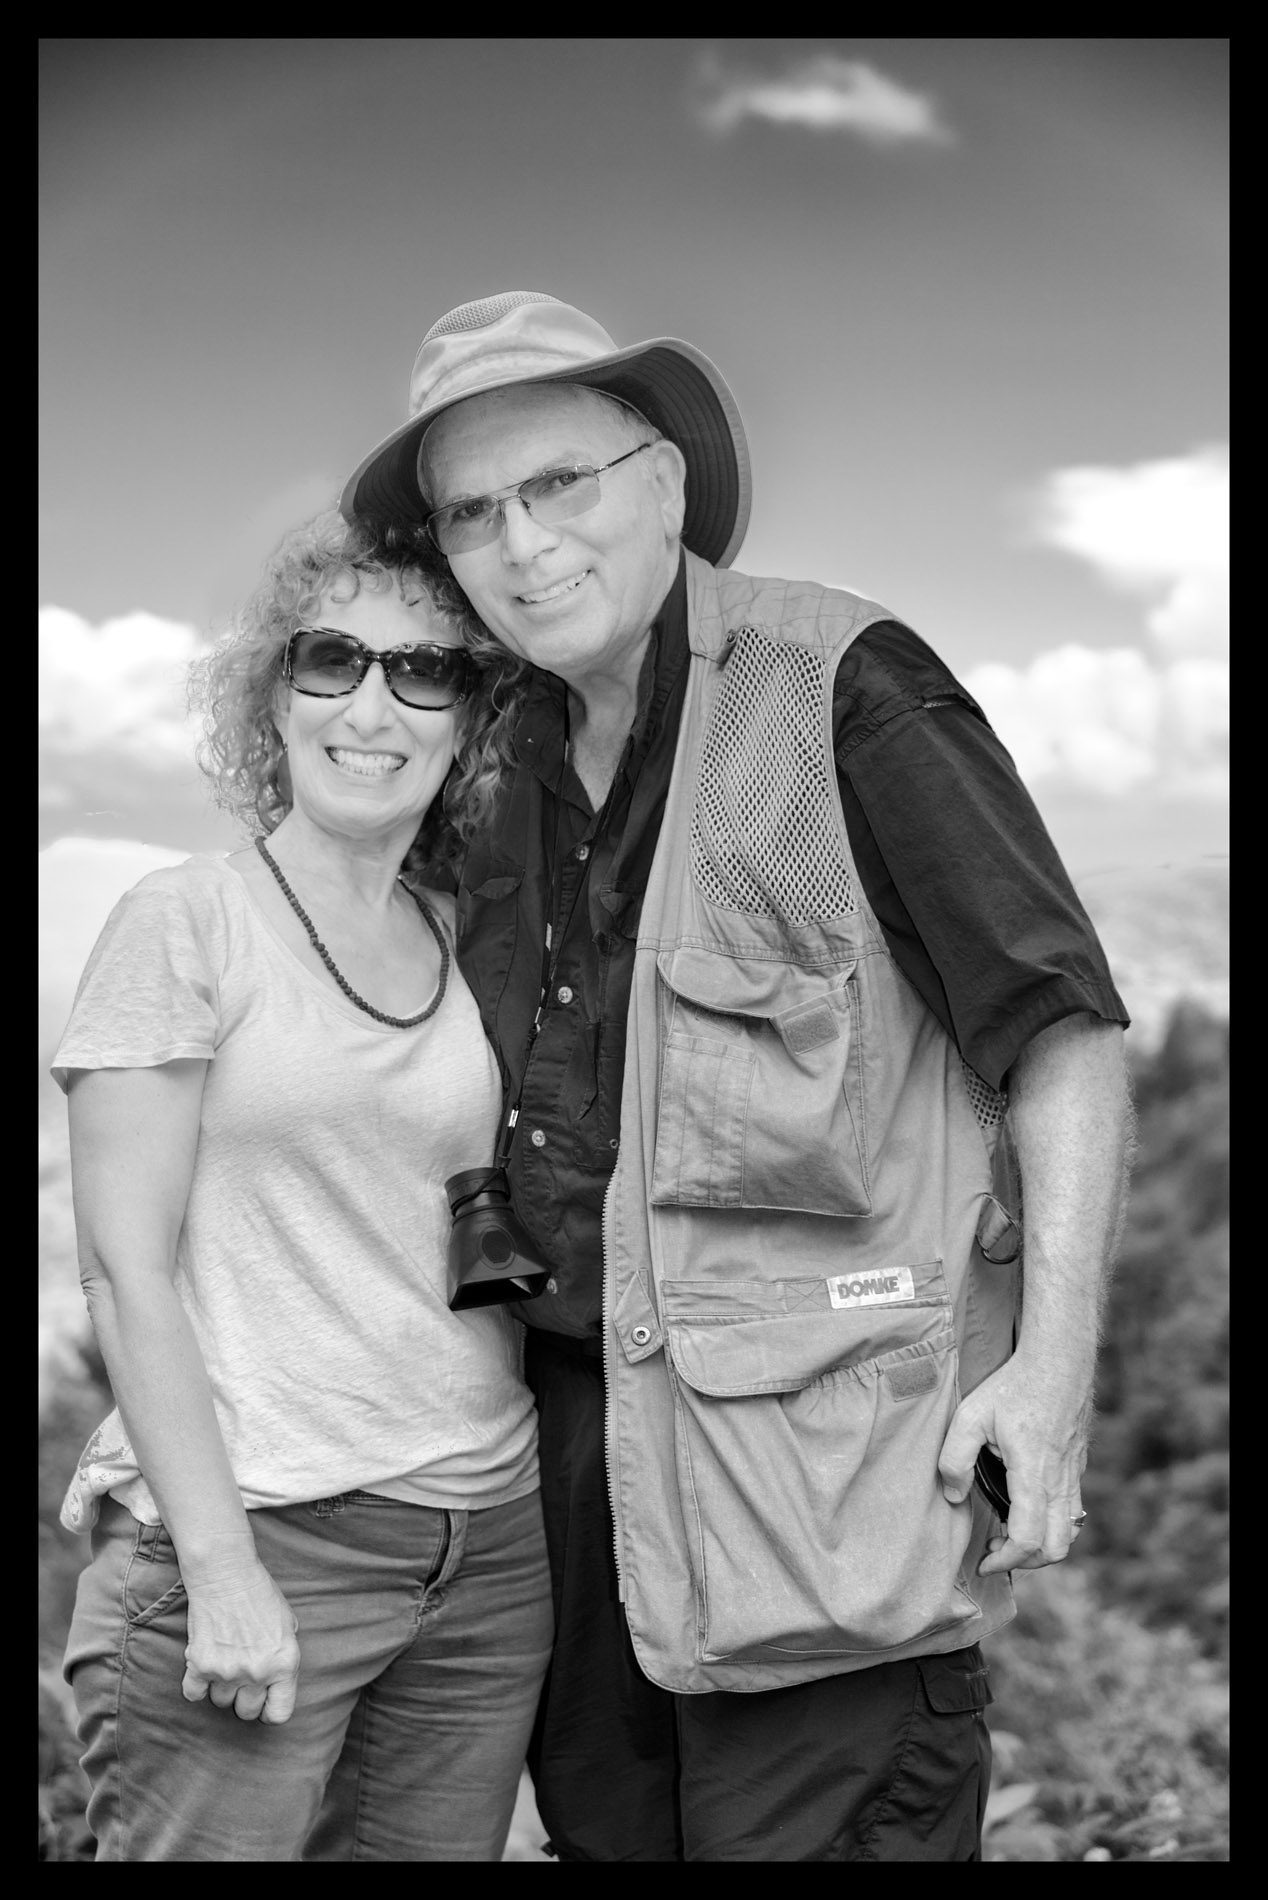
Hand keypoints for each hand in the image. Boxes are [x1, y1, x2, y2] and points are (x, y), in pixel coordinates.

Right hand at [181, 1561, 300, 1723]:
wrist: (226, 1573)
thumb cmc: (260, 1595)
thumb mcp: (288, 1625)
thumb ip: (284, 1657)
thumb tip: (276, 1682)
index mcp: (284, 1664)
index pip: (279, 1714)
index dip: (270, 1710)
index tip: (263, 1701)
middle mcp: (257, 1673)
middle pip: (245, 1712)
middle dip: (244, 1698)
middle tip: (241, 1676)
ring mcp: (227, 1671)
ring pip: (220, 1702)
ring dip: (220, 1687)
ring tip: (224, 1661)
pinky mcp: (200, 1665)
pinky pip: (193, 1694)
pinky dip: (195, 1685)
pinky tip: (203, 1666)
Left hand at [937, 1355, 1089, 1575]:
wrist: (1059, 1359)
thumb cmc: (1013, 1386)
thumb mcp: (970, 1417)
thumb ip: (954, 1460)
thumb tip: (954, 1496)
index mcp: (1034, 1475)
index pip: (1028, 1540)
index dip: (1006, 1561)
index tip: (984, 1561)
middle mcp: (1060, 1481)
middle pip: (1057, 1548)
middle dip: (1027, 1561)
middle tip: (996, 1549)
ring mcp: (1074, 1474)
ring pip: (1070, 1532)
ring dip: (1043, 1545)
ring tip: (1010, 1532)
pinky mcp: (1078, 1464)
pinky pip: (1073, 1509)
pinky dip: (1052, 1523)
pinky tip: (1026, 1505)